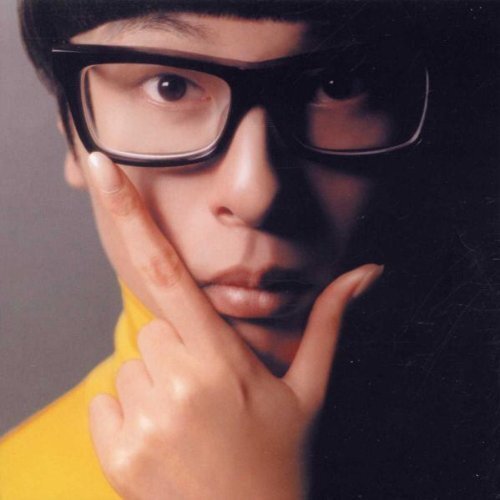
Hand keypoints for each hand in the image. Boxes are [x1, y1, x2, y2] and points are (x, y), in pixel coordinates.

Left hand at [86, 152, 381, 499]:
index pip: (166, 270)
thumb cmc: (280, 460)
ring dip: (156, 381)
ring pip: (131, 364)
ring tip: (192, 419)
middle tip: (209, 388)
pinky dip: (130, 413)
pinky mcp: (115, 453)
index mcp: (221, 360)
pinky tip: (166, 439)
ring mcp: (142, 421)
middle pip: (154, 327)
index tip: (100, 169)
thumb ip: (328, 324)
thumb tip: (365, 273)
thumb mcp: (308, 391)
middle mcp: (177, 384)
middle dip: (177, 346)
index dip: (131, 215)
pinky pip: (107, 401)